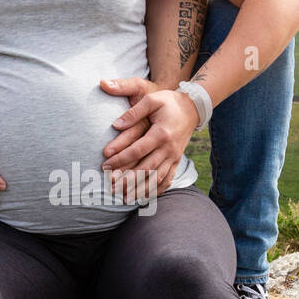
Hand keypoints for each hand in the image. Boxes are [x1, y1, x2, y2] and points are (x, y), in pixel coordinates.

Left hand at [99, 77, 196, 200]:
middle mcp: (169, 148)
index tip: (105, 164)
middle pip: (146, 168)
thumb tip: (115, 125)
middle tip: (111, 187)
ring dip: (141, 189)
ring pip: (157, 177)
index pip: (137, 150)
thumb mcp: (152, 100)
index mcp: (161, 133)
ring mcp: (174, 156)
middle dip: (128, 179)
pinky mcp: (177, 160)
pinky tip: (146, 197)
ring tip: (126, 198)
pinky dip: (157, 189)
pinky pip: (168, 178)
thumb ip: (133, 112)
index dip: (120, 159)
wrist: (193, 108)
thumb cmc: (168, 102)